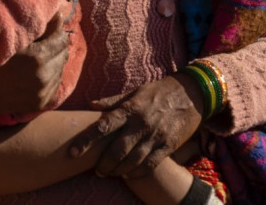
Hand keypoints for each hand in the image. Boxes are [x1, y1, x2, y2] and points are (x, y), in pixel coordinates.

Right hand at [0, 14, 69, 115]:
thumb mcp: (12, 37)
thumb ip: (39, 25)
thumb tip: (60, 12)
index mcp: (38, 57)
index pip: (62, 38)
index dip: (53, 31)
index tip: (43, 30)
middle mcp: (44, 76)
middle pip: (63, 53)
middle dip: (54, 45)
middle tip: (39, 43)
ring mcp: (43, 92)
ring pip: (60, 68)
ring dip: (52, 61)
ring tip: (35, 58)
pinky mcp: (41, 103)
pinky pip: (55, 84)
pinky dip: (49, 76)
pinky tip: (34, 73)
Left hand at [68, 73, 205, 178]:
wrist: (193, 93)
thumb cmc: (160, 91)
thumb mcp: (136, 92)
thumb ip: (113, 101)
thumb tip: (90, 103)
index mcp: (130, 108)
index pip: (103, 125)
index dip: (85, 140)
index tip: (72, 152)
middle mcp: (141, 123)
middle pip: (117, 150)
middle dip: (103, 164)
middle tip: (96, 171)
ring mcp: (155, 135)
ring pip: (132, 160)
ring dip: (118, 171)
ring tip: (109, 174)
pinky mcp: (168, 145)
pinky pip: (150, 164)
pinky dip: (137, 172)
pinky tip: (128, 174)